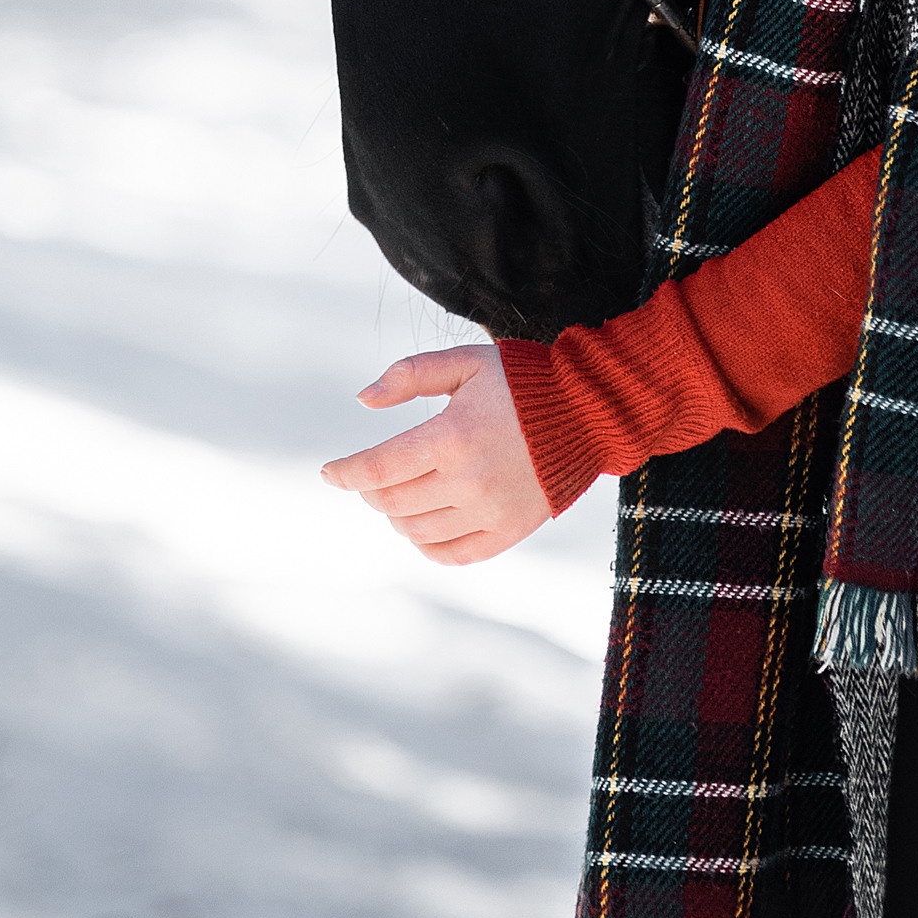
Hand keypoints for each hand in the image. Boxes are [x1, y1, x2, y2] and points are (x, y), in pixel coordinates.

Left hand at [321, 345, 551, 563]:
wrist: (588, 410)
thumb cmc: (520, 381)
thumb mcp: (465, 362)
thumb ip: (409, 374)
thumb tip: (362, 401)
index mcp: (452, 435)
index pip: (375, 470)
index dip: (344, 474)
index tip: (329, 472)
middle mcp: (468, 480)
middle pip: (391, 504)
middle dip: (370, 492)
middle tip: (371, 478)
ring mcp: (490, 510)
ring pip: (415, 531)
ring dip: (396, 515)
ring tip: (401, 495)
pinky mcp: (509, 531)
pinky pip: (451, 554)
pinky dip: (426, 544)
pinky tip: (423, 525)